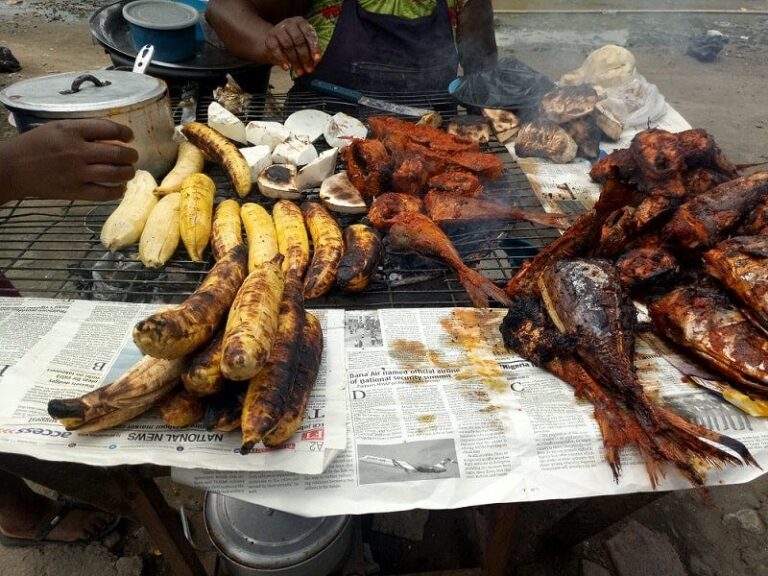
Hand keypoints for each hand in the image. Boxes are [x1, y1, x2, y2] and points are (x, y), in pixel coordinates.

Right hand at [0, 119, 138, 202]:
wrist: (13, 168)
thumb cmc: (36, 145)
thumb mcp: (57, 128)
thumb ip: (83, 130)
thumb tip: (113, 136)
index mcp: (71, 131)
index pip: (108, 129)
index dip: (124, 132)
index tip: (129, 136)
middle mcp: (77, 151)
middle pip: (117, 154)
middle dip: (131, 155)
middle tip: (133, 157)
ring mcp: (77, 173)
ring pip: (115, 174)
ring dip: (128, 173)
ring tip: (129, 171)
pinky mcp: (75, 191)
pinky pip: (104, 193)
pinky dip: (117, 191)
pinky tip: (120, 188)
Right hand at [264, 17, 320, 76]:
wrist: (275, 42)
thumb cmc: (294, 43)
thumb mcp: (303, 44)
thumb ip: (310, 51)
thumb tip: (316, 62)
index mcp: (301, 22)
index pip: (309, 33)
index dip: (314, 47)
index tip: (317, 59)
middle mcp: (289, 23)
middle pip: (298, 40)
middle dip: (305, 56)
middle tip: (309, 69)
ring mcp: (278, 30)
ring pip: (288, 45)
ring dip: (295, 61)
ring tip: (300, 71)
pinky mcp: (269, 38)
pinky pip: (276, 49)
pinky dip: (282, 59)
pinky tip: (287, 68)